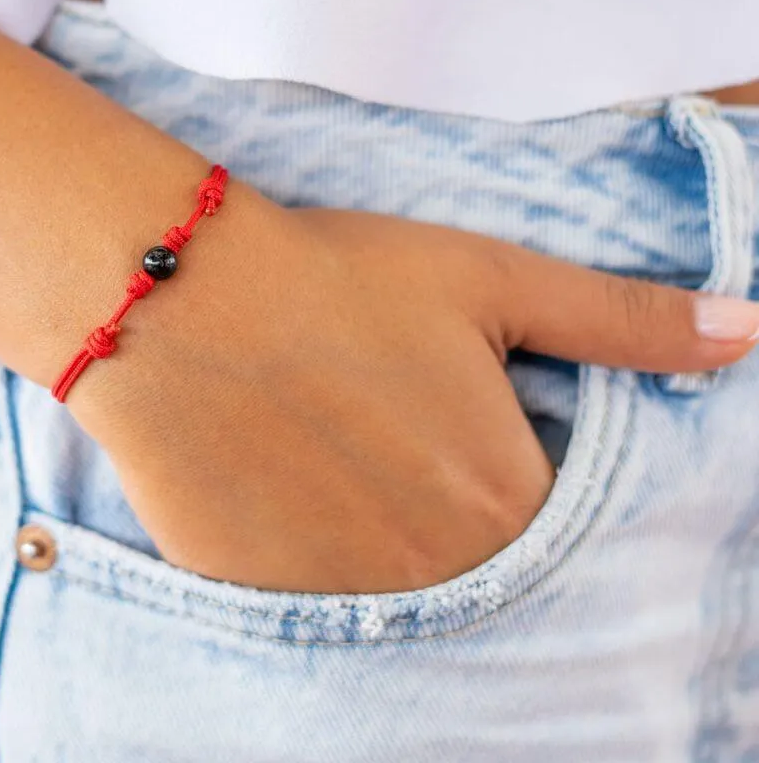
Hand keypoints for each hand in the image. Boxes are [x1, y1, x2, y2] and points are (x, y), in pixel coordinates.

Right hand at [68, 183, 758, 593]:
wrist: (179, 298)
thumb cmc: (338, 279)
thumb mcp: (490, 281)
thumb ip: (625, 322)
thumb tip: (751, 332)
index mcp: (504, 501)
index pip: (556, 531)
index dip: (509, 471)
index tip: (459, 428)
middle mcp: (434, 574)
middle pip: (475, 569)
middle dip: (446, 508)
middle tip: (387, 436)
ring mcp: (341, 597)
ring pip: (395, 594)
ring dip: (380, 539)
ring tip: (334, 455)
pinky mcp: (259, 598)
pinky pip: (311, 602)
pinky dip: (311, 556)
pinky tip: (284, 485)